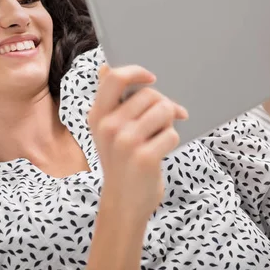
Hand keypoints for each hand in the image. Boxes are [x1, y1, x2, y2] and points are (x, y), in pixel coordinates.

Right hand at [88, 64, 187, 220]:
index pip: (116, 78)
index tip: (151, 79)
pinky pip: (172, 134)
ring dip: (168, 124)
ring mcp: (125, 142)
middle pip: (150, 94)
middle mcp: (108, 126)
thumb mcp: (106, 130)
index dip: (137, 72)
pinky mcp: (144, 157)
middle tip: (165, 120)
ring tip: (157, 139)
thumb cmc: (121, 161)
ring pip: (165, 111)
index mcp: (97, 115)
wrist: (123, 202)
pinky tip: (160, 153)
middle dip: (163, 105)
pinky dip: (172, 142)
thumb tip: (105, 67)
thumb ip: (110, 101)